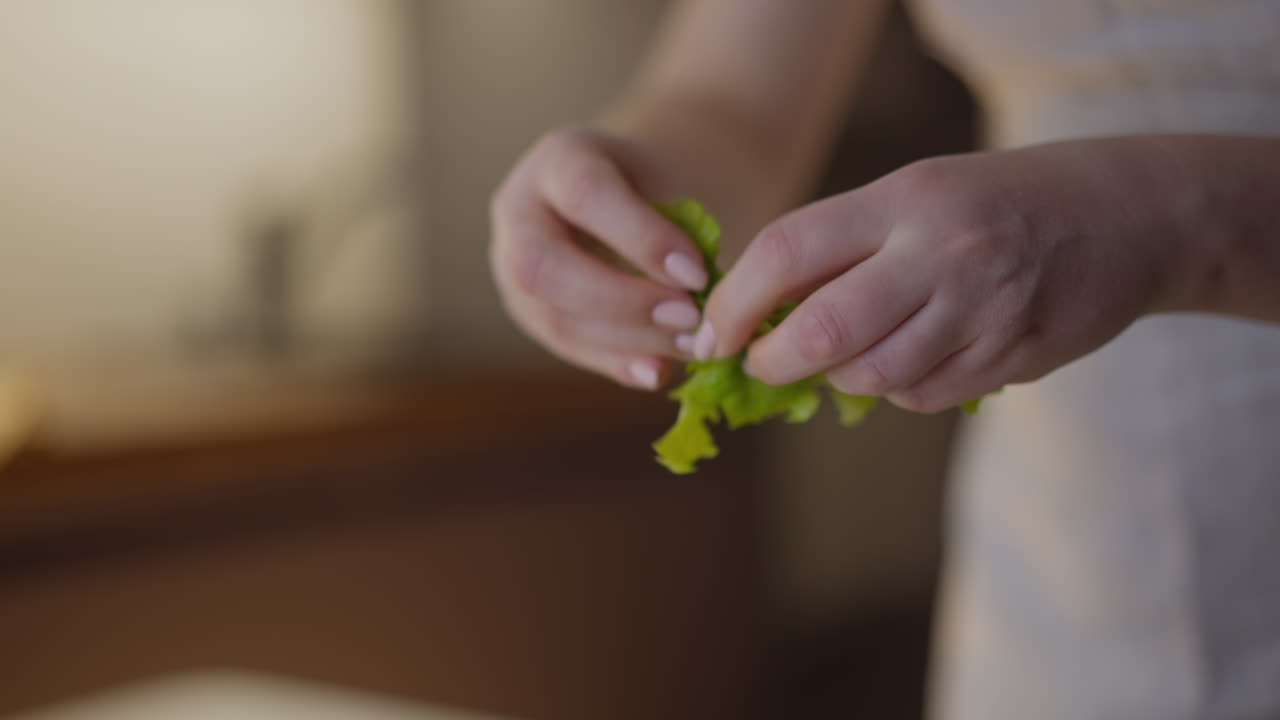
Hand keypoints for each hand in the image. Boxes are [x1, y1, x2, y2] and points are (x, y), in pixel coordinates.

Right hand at [489, 127, 712, 388]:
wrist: (628, 193)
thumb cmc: (656, 185)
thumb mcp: (671, 181)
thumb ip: (682, 229)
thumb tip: (699, 299)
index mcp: (559, 158)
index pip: (587, 195)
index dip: (641, 239)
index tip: (697, 273)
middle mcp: (518, 210)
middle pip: (544, 266)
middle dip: (623, 301)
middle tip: (689, 318)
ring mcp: (510, 265)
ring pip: (553, 317)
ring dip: (628, 341)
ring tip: (688, 347)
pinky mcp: (527, 310)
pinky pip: (565, 347)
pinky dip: (616, 364)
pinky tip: (659, 372)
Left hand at [697, 139, 1185, 411]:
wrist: (1123, 218)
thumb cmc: (991, 203)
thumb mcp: (914, 195)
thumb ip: (842, 246)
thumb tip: (755, 315)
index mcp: (904, 201)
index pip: (790, 250)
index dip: (735, 300)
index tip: (713, 332)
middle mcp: (941, 254)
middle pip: (824, 330)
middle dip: (774, 360)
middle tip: (760, 364)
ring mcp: (981, 311)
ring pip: (872, 376)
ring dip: (839, 377)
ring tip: (844, 355)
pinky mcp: (1010, 357)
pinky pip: (921, 396)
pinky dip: (896, 389)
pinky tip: (912, 357)